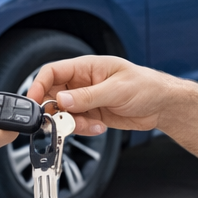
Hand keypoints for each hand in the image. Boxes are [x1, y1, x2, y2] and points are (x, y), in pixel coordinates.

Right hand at [25, 55, 185, 136]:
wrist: (163, 106)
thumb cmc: (146, 86)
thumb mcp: (116, 89)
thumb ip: (87, 96)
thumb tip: (61, 100)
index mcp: (86, 67)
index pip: (53, 72)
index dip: (39, 85)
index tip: (34, 101)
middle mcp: (82, 83)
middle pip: (53, 95)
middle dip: (54, 110)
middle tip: (59, 121)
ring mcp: (87, 100)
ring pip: (64, 113)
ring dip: (72, 123)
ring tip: (90, 126)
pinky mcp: (92, 114)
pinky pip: (77, 124)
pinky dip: (84, 129)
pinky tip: (99, 127)